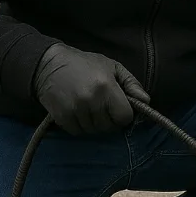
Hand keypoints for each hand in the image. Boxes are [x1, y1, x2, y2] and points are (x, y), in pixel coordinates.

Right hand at [32, 42, 149, 135]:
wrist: (49, 65)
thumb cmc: (85, 64)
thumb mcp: (113, 67)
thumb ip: (132, 84)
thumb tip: (146, 101)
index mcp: (106, 87)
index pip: (124, 117)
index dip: (124, 115)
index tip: (120, 108)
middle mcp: (91, 101)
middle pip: (109, 126)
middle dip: (110, 120)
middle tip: (104, 107)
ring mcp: (74, 110)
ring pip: (94, 131)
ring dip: (95, 124)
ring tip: (90, 108)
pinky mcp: (61, 118)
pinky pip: (78, 132)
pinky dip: (81, 126)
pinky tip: (79, 112)